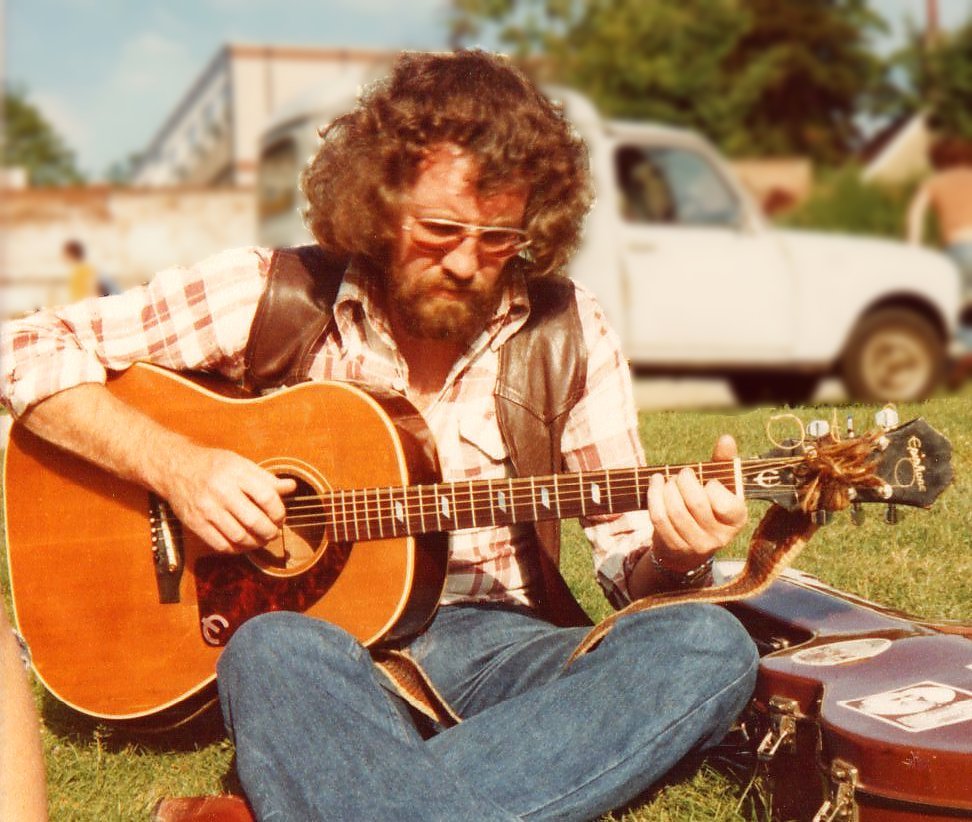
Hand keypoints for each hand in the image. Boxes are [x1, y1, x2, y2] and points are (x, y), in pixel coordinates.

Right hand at [157, 444, 296, 553]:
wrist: (175, 468)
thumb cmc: (213, 465)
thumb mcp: (241, 464)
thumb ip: (266, 478)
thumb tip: (291, 487)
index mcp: (236, 473)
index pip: (266, 497)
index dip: (279, 511)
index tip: (280, 516)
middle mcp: (221, 490)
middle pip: (254, 520)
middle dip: (270, 531)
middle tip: (274, 532)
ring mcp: (206, 508)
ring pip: (239, 536)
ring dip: (256, 543)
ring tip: (261, 539)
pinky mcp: (195, 523)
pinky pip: (221, 545)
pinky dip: (237, 549)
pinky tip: (243, 544)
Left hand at [647, 434, 746, 570]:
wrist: (689, 546)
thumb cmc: (708, 506)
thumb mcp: (720, 486)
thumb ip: (724, 463)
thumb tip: (726, 439)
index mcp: (736, 520)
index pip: (724, 503)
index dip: (711, 487)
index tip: (707, 481)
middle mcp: (720, 537)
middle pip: (696, 504)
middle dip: (684, 482)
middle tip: (682, 474)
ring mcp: (696, 545)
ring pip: (675, 511)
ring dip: (667, 489)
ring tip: (667, 479)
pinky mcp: (674, 546)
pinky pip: (659, 518)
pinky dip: (654, 497)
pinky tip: (655, 485)